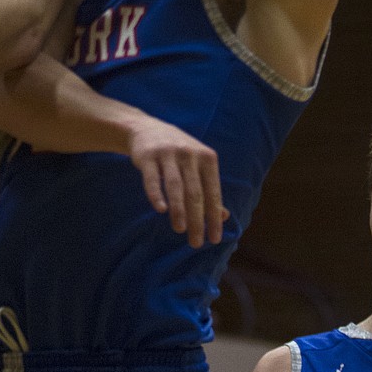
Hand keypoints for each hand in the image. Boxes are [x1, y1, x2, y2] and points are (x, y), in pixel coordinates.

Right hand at [126, 118, 225, 248]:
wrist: (148, 129)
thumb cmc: (179, 154)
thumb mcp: (198, 166)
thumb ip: (209, 189)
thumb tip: (224, 216)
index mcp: (207, 158)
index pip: (213, 192)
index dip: (214, 217)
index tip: (214, 239)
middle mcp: (189, 154)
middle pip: (195, 193)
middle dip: (197, 220)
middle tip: (196, 242)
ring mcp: (168, 154)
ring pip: (175, 186)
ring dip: (178, 210)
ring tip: (180, 230)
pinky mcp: (148, 156)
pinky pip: (152, 179)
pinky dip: (156, 194)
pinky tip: (160, 210)